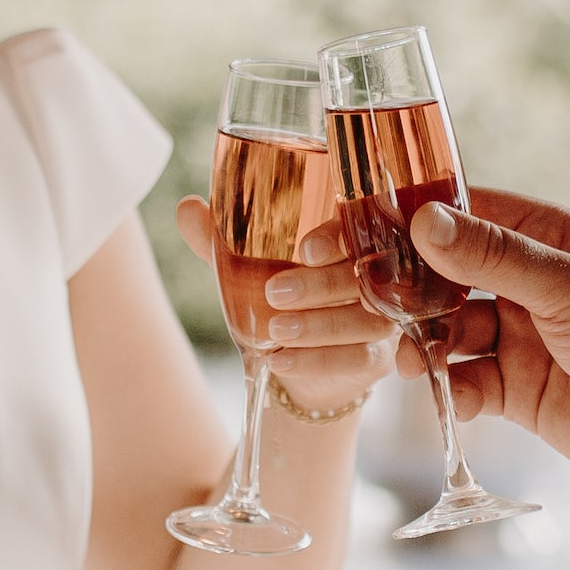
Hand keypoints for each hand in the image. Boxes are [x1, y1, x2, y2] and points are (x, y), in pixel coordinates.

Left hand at [173, 196, 384, 415]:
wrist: (300, 360)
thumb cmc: (279, 298)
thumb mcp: (247, 267)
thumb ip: (221, 241)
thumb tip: (187, 208)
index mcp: (349, 240)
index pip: (357, 228)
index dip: (336, 237)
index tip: (304, 249)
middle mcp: (376, 275)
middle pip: (363, 276)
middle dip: (320, 284)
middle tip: (274, 292)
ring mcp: (382, 317)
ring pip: (363, 320)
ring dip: (318, 326)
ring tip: (276, 331)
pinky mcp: (378, 357)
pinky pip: (357, 358)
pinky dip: (318, 360)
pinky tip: (282, 361)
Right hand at [406, 187, 569, 481]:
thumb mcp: (564, 285)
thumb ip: (493, 256)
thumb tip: (424, 222)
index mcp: (545, 236)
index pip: (468, 214)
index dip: (419, 222)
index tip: (370, 231)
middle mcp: (527, 281)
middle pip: (448, 277)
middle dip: (413, 293)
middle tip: (381, 306)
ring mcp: (519, 335)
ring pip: (450, 330)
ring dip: (427, 344)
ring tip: (414, 360)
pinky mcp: (516, 387)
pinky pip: (466, 381)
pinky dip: (452, 388)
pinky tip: (452, 394)